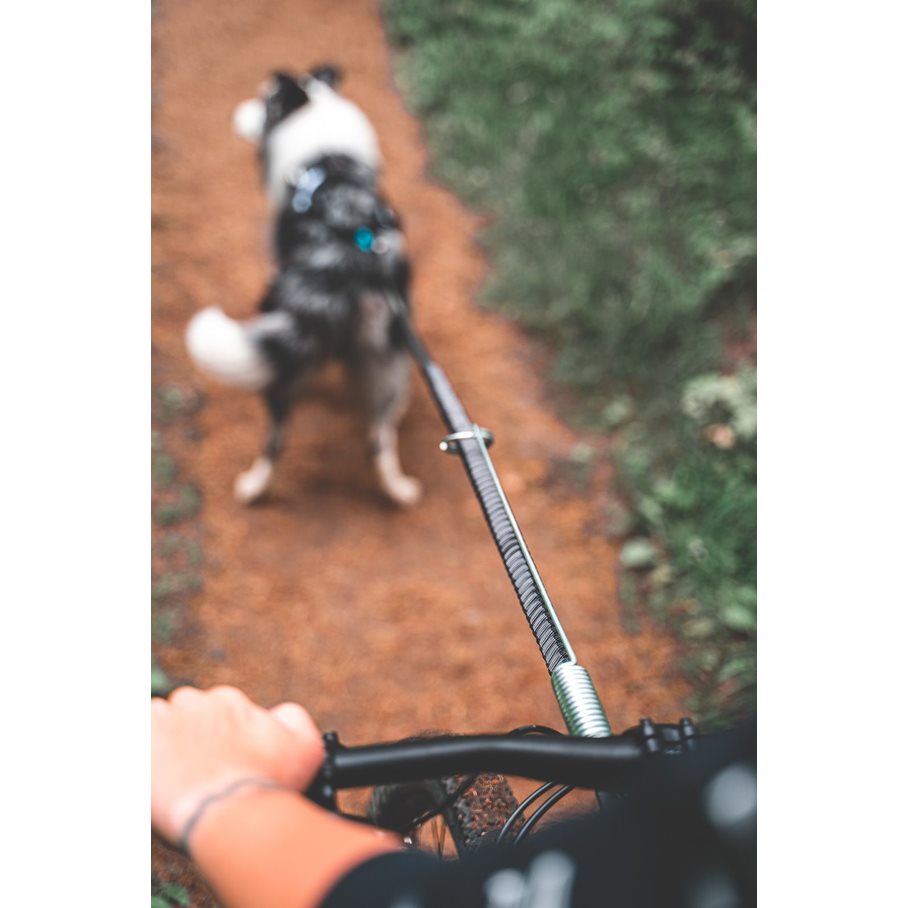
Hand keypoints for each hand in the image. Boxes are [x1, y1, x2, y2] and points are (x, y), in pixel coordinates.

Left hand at [152, 685, 324, 846]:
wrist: (230, 813)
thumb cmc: (268, 784)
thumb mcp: (306, 748)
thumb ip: (292, 720)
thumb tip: (278, 714)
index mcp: (228, 701)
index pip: (215, 714)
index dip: (218, 740)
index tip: (218, 762)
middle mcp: (194, 703)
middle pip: (184, 718)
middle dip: (188, 740)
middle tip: (195, 773)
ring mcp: (161, 721)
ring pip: (155, 728)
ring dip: (161, 747)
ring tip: (172, 779)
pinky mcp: (136, 743)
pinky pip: (132, 742)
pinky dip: (141, 759)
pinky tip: (152, 780)